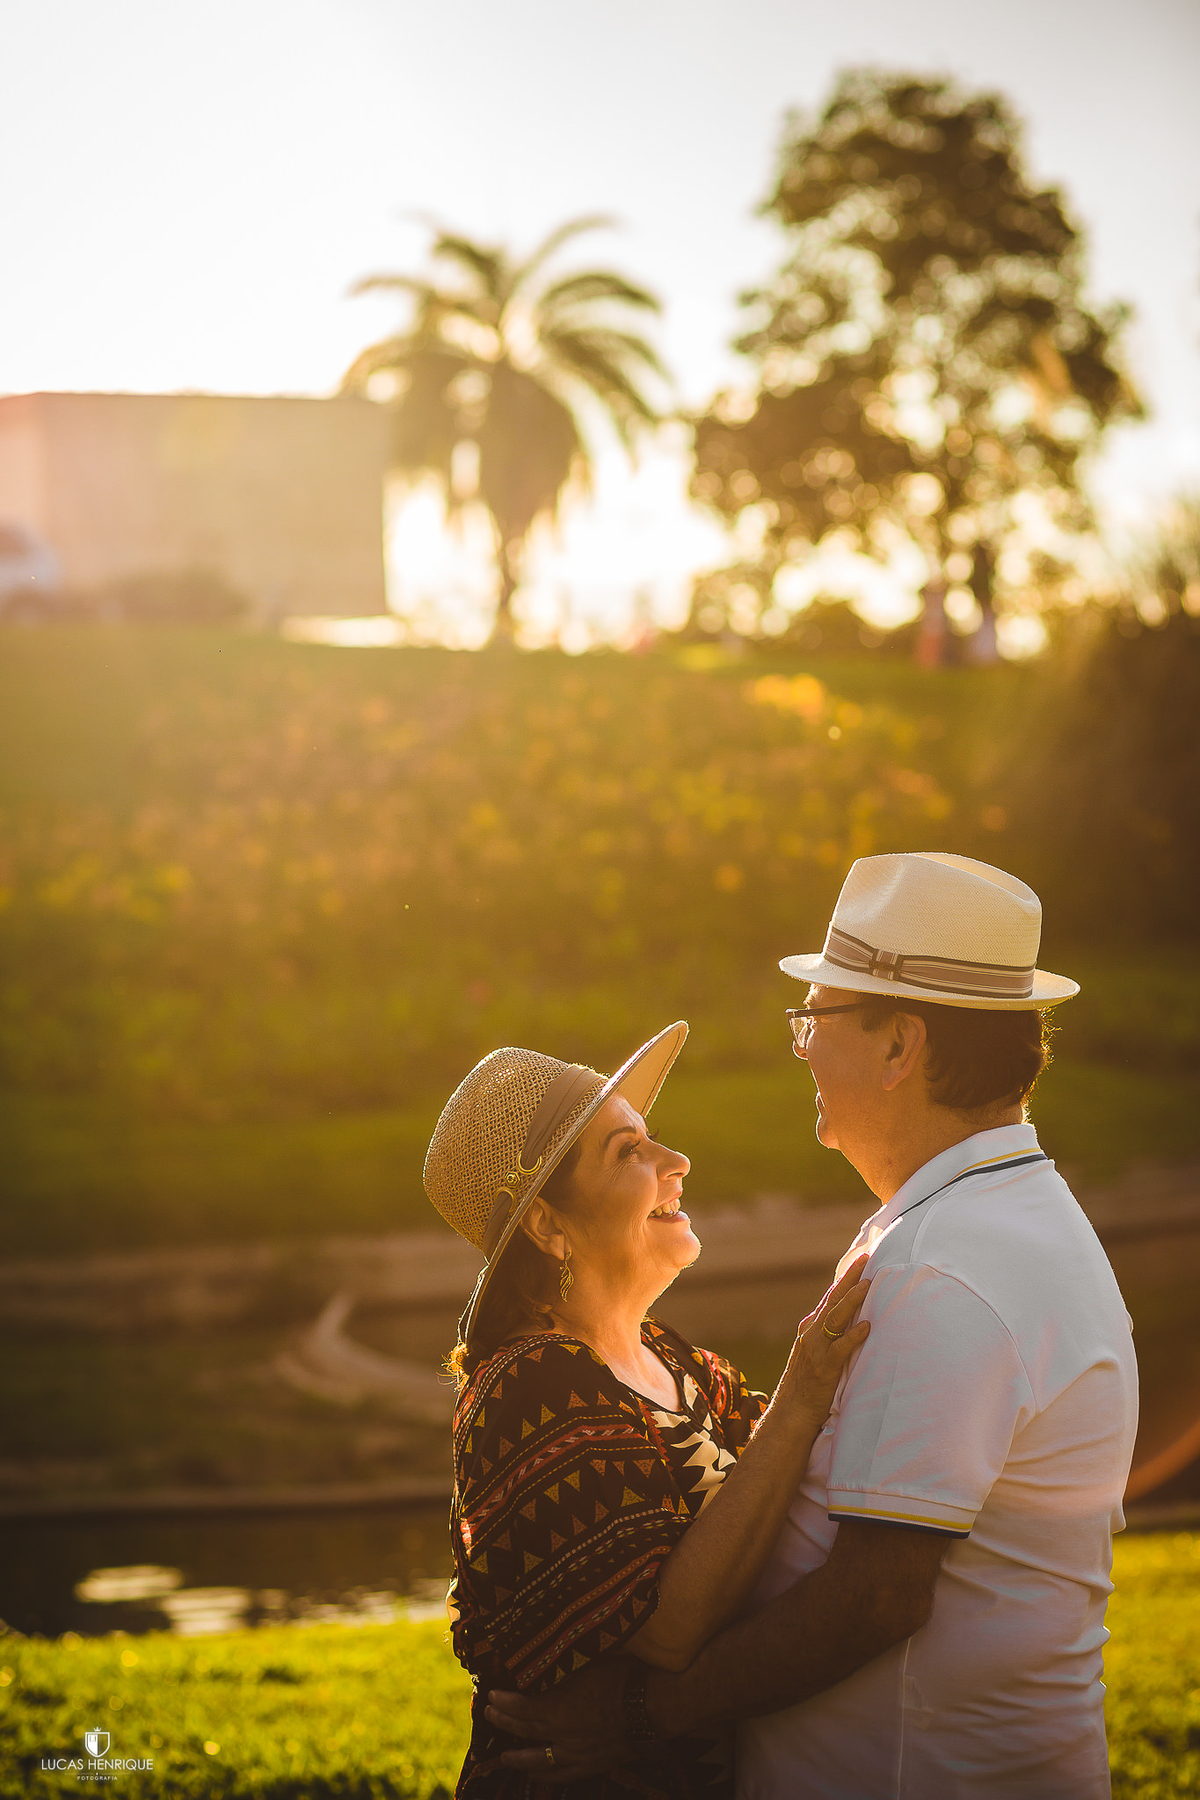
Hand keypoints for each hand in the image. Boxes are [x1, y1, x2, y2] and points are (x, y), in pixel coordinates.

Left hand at [486, 1656, 632, 1782]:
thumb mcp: (588, 1668)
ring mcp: (575, 1754)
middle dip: (504, 1724)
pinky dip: (546, 1777)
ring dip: (518, 1758)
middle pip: (524, 1732)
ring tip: (505, 1757)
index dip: (504, 1703)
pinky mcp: (590, 1766)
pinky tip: (536, 1777)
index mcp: (558, 1707)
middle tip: (490, 1717)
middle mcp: (561, 1734)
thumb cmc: (621, 1679)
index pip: (522, 1708)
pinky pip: (562, 1776)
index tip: (492, 1696)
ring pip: (538, 1760)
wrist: (650, 1708)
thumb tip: (551, 1677)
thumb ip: (565, 1679)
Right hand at [777, 1253, 869, 1425]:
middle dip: (850, 1278)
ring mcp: (816, 1349)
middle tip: (865, 1259)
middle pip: (833, 1300)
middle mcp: (811, 1333)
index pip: (830, 1297)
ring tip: (868, 1285)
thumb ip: (830, 1338)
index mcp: (810, 1328)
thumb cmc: (808, 1385)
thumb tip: (851, 1323)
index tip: (859, 1261)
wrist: (792, 1413)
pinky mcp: (824, 1367)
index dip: (844, 1278)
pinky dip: (853, 1336)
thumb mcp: (816, 1354)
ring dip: (852, 1300)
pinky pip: (840, 1348)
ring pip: (835, 1318)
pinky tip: (866, 1327)